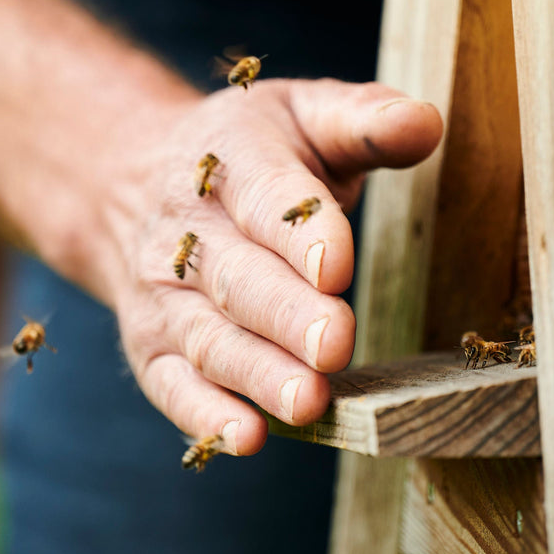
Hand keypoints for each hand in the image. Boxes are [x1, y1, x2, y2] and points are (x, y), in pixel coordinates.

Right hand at [100, 78, 443, 456]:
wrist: (128, 184)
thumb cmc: (249, 154)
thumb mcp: (303, 115)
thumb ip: (365, 120)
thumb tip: (425, 123)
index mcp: (231, 160)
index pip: (265, 196)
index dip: (299, 232)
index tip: (337, 264)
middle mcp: (187, 232)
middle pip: (238, 278)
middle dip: (287, 314)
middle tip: (334, 342)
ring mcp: (164, 295)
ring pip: (209, 338)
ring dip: (257, 374)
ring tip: (307, 401)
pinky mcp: (152, 348)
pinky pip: (174, 385)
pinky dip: (205, 415)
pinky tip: (246, 438)